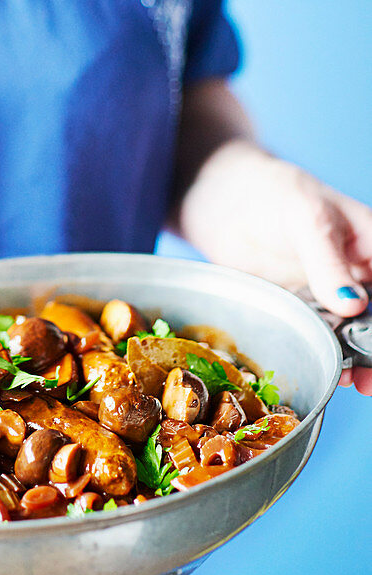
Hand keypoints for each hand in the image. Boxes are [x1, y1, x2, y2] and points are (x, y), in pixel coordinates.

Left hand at [177, 141, 371, 395]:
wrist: (218, 196)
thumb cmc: (271, 191)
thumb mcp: (306, 218)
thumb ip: (328, 261)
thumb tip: (354, 305)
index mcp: (371, 245)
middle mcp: (355, 273)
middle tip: (370, 381)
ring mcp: (326, 293)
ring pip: (352, 333)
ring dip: (356, 359)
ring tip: (353, 383)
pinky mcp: (297, 308)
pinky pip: (317, 336)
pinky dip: (324, 355)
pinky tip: (326, 371)